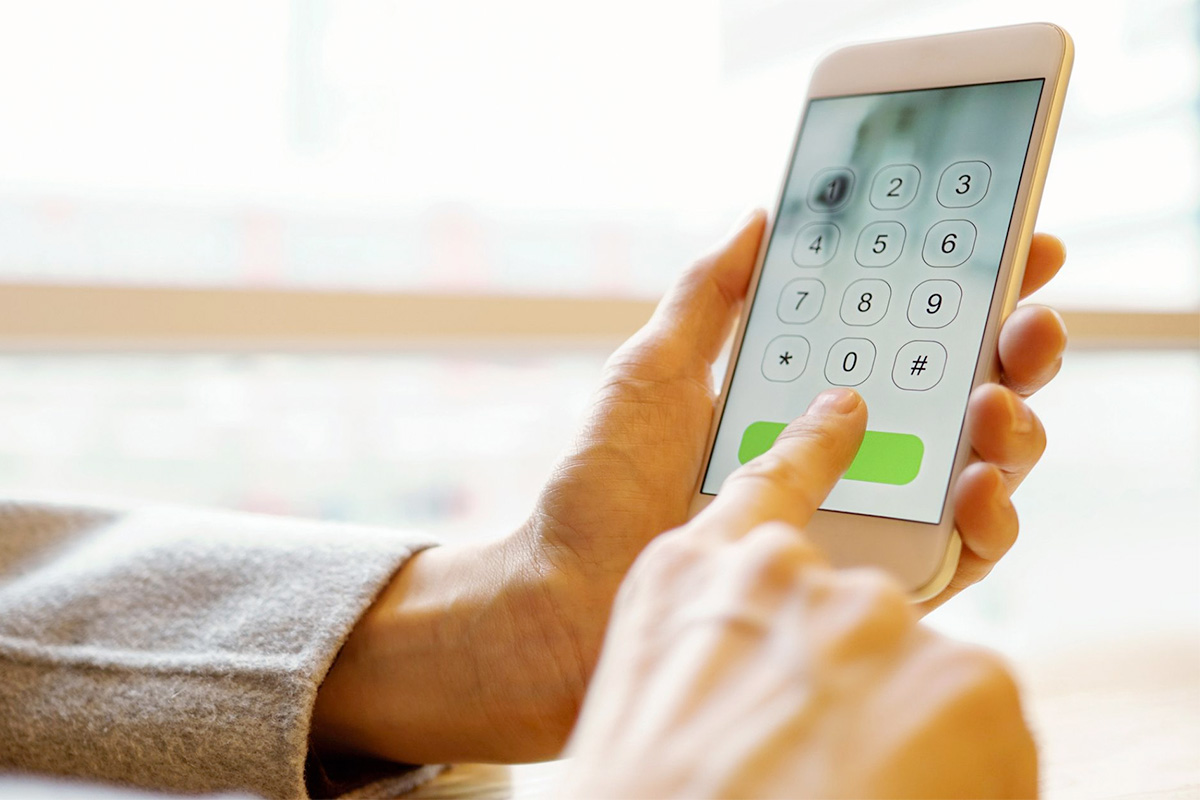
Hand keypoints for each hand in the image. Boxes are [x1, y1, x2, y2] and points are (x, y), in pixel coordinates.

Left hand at [311, 213, 1064, 763]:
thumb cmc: (603, 484)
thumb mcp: (653, 369)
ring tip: (996, 402)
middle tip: (1028, 320)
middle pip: (964, 395)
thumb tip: (758, 216)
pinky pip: (962, 555)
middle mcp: (851, 454)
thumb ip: (708, 295)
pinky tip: (979, 486)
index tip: (1015, 246)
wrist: (570, 596)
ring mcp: (867, 518)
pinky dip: (991, 519)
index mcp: (807, 396)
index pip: (910, 336)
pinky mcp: (870, 584)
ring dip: (1014, 429)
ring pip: (982, 468)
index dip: (971, 291)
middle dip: (1016, 350)